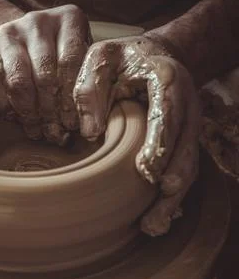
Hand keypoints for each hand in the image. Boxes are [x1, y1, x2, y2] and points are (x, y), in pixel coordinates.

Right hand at [0, 5, 90, 144]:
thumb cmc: (56, 57)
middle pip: (45, 74)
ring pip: (19, 80)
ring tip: (35, 129)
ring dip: (28, 111)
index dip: (71, 98)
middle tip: (53, 132)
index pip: (72, 62)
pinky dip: (2, 104)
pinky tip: (13, 117)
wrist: (17, 40)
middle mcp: (38, 21)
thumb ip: (82, 82)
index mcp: (69, 19)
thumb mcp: (76, 60)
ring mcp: (10, 32)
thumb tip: (88, 125)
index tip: (72, 124)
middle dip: (50, 110)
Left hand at [74, 36, 200, 235]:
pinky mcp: (183, 139)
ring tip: (153, 225)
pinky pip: (183, 168)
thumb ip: (91, 86)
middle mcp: (186, 106)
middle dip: (170, 183)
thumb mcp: (102, 57)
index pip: (168, 115)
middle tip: (152, 214)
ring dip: (173, 197)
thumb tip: (89, 130)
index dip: (161, 144)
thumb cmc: (125, 57)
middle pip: (184, 149)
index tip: (148, 173)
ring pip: (188, 165)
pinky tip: (161, 215)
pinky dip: (174, 193)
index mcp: (167, 81)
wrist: (156, 54)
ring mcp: (188, 125)